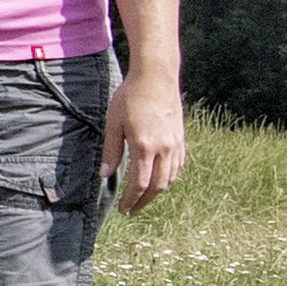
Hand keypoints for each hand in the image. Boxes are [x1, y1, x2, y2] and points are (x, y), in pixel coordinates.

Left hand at [102, 75, 188, 211]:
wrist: (156, 76)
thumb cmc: (131, 96)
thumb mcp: (114, 122)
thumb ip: (111, 150)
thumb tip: (105, 174)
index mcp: (144, 146)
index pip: (139, 184)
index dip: (131, 200)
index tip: (124, 209)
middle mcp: (163, 149)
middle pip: (157, 187)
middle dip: (144, 202)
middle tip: (132, 210)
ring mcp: (175, 144)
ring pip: (170, 178)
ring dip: (157, 192)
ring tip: (144, 197)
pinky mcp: (181, 137)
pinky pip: (178, 165)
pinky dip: (169, 178)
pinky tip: (160, 180)